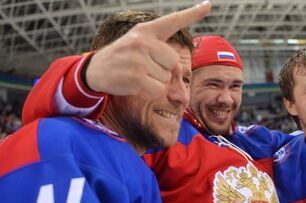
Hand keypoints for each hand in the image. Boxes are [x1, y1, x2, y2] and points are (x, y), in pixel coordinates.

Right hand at [85, 1, 210, 97]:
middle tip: (144, 67)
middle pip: (174, 62)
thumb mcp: (139, 46)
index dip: (193, 13)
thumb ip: (161, 53)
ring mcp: (138, 58)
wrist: (96, 70)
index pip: (173, 21)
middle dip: (163, 70)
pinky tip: (136, 84)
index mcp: (146, 30)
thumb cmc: (124, 58)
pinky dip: (152, 91)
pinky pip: (159, 89)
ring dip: (155, 82)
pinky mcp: (136, 76)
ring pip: (167, 78)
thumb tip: (179, 70)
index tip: (209, 5)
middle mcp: (143, 41)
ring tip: (137, 74)